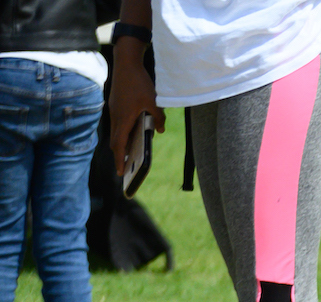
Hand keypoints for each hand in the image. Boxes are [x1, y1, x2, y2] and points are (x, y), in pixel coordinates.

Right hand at [108, 41, 160, 176]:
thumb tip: (160, 130)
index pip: (119, 144)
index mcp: (123, 119)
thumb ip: (158, 117)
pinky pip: (117, 123)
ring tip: (128, 155)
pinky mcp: (115, 105)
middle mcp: (115, 116)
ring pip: (115, 132)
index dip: (120, 159)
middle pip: (115, 141)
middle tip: (124, 168)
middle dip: (119, 155)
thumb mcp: (153, 102)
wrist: (125, 63)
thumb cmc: (139, 83)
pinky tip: (131, 134)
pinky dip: (122, 132)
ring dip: (120, 144)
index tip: (121, 172)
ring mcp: (114, 110)